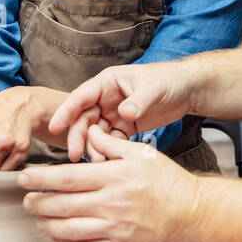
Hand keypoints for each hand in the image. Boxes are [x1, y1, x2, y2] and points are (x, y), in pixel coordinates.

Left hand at [18, 122, 200, 241]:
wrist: (193, 212)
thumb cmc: (168, 182)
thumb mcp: (141, 153)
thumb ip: (112, 144)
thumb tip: (91, 131)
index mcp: (114, 177)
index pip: (67, 177)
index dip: (41, 179)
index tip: (25, 179)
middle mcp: (112, 204)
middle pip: (62, 205)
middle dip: (38, 204)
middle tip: (25, 201)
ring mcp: (115, 229)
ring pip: (68, 231)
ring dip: (47, 226)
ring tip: (38, 220)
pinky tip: (57, 241)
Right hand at [46, 63, 192, 161]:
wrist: (187, 90)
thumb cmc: (168, 80)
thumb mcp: (153, 88)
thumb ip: (138, 101)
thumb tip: (124, 113)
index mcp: (107, 82)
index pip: (80, 97)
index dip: (66, 111)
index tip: (54, 127)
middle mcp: (106, 98)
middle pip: (83, 118)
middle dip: (77, 136)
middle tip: (75, 154)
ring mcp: (113, 114)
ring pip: (94, 133)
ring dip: (92, 147)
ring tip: (96, 162)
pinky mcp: (124, 127)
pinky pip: (110, 141)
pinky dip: (107, 151)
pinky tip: (107, 162)